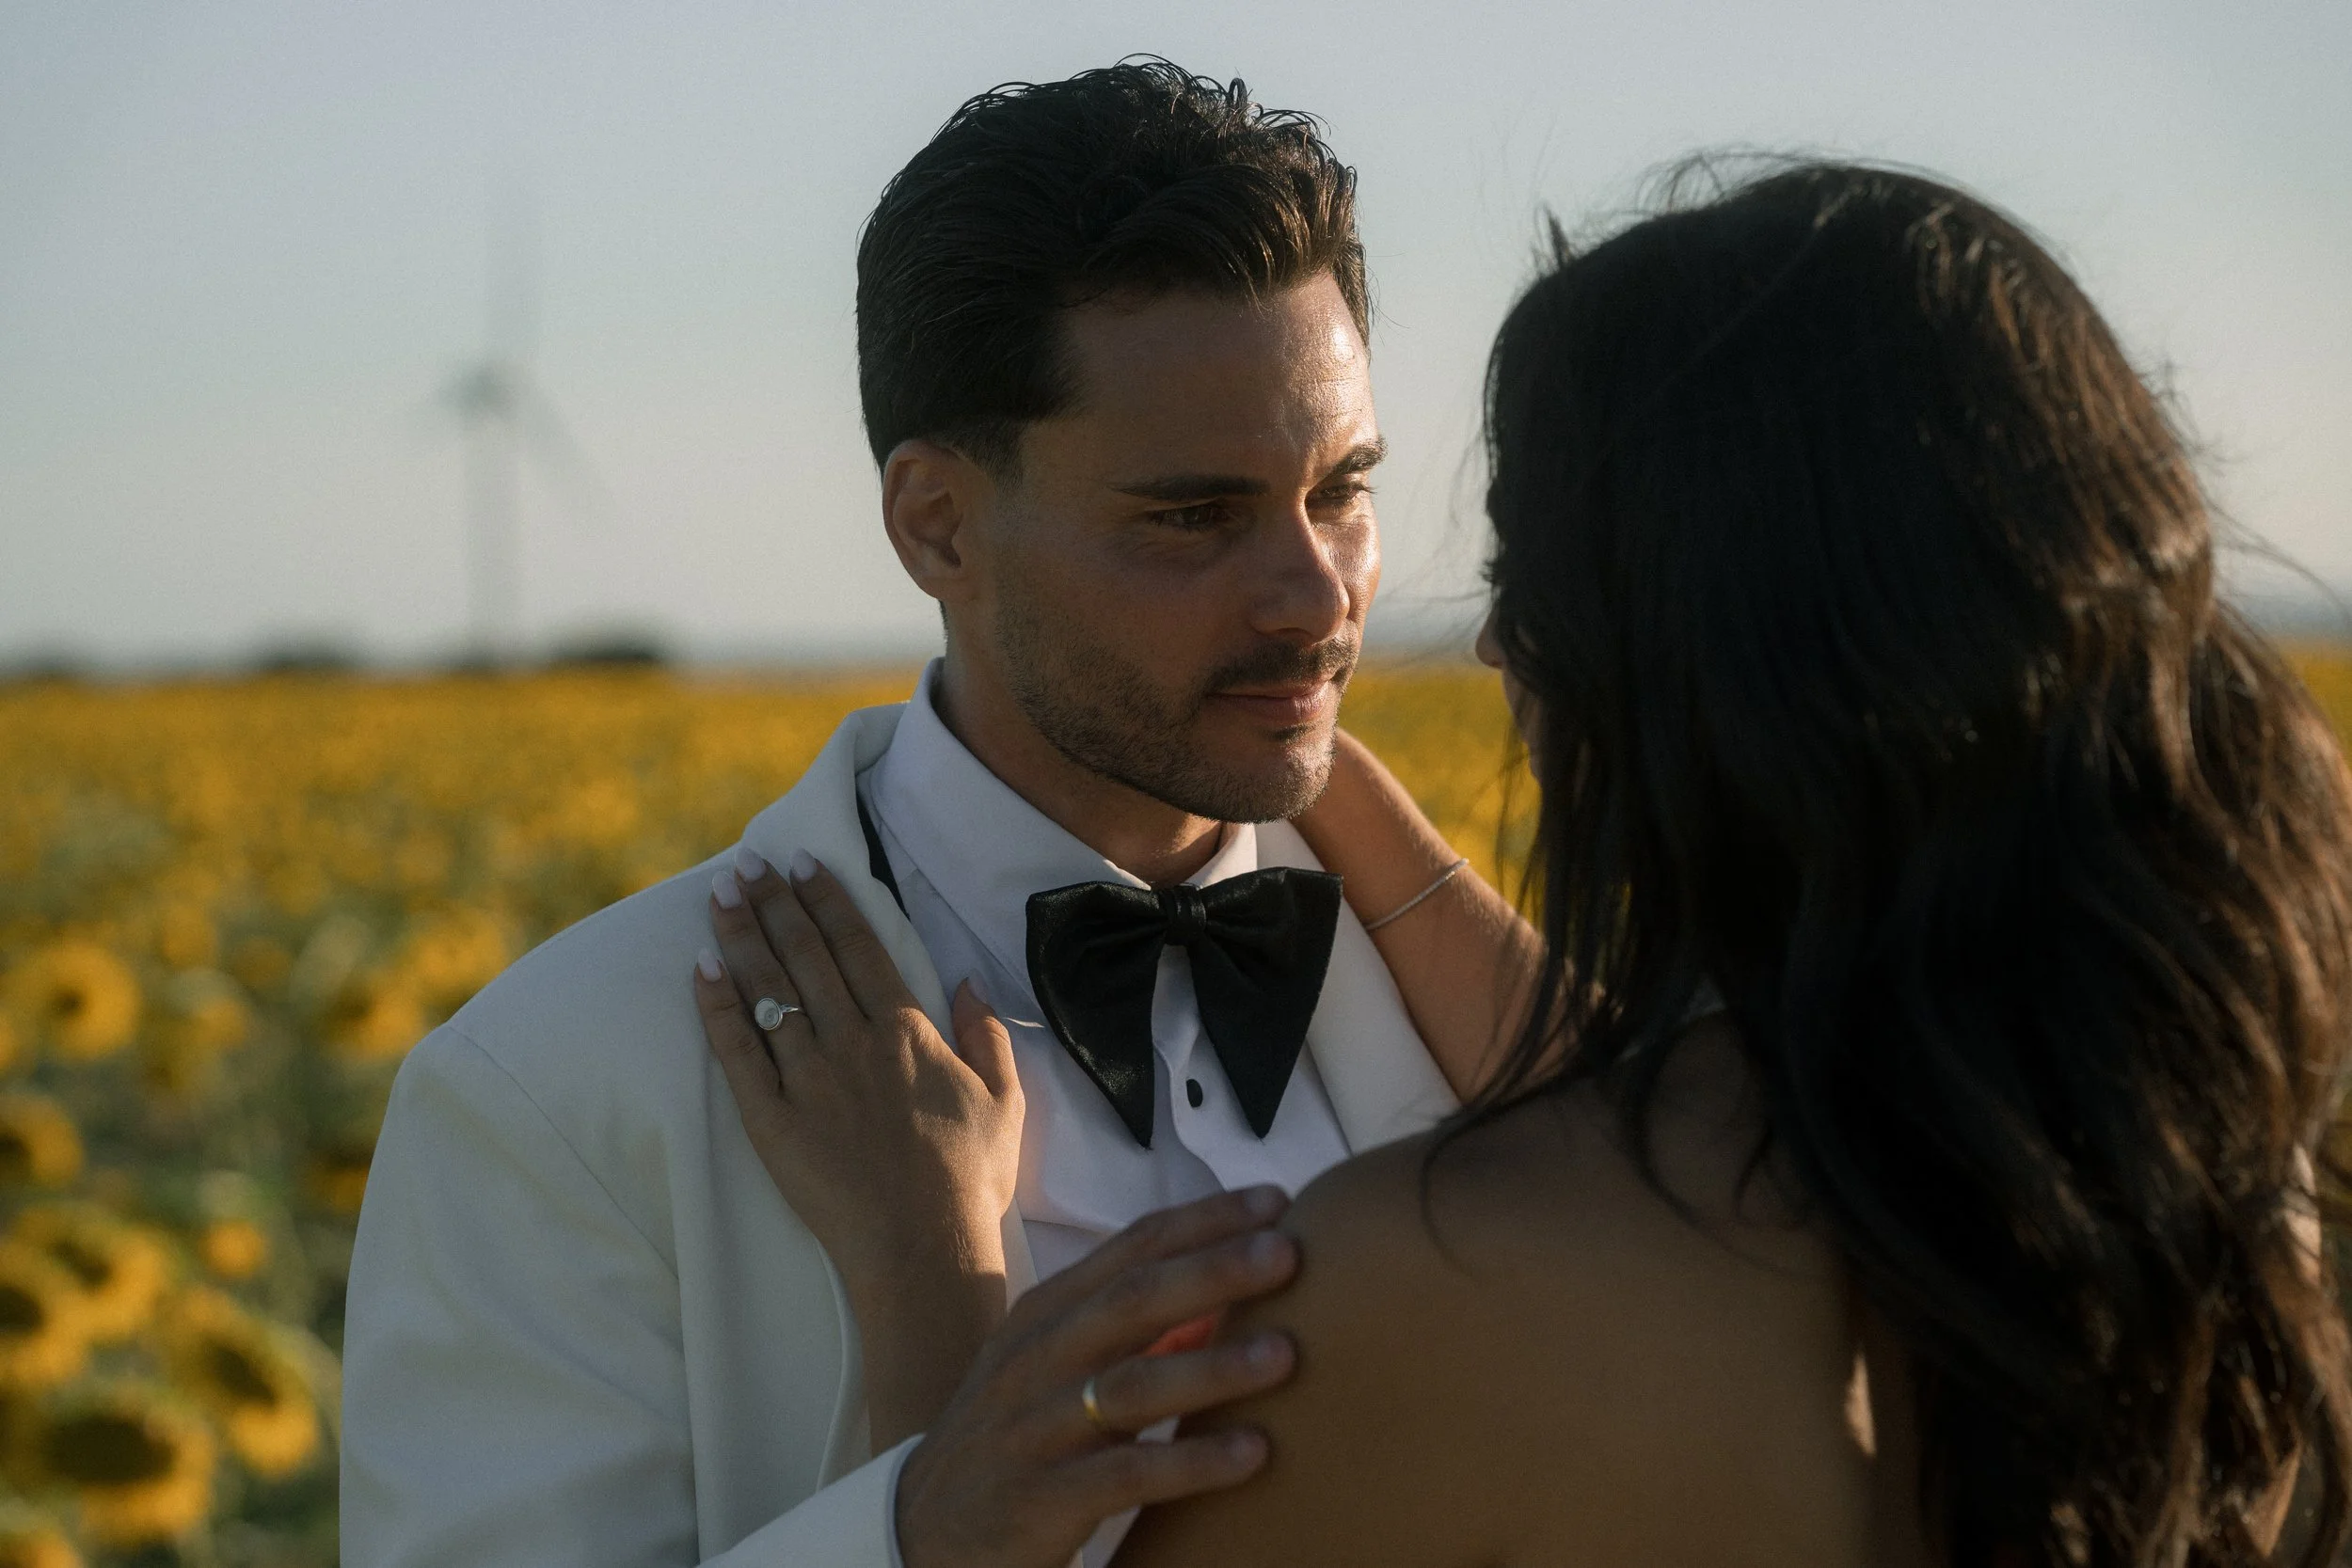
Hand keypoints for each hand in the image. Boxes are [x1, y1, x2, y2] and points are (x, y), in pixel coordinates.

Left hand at [694, 846, 1022, 1443]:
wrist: (923, 1249)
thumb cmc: (971, 1181)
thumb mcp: (1006, 1102)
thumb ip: (988, 1037)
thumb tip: (968, 982)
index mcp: (909, 1032)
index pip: (859, 948)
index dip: (828, 901)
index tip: (803, 863)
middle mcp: (854, 1043)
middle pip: (806, 956)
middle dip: (775, 903)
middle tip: (748, 864)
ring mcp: (809, 1079)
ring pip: (768, 991)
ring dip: (741, 938)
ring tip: (719, 896)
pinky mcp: (772, 1121)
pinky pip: (738, 1053)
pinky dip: (718, 1008)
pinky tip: (702, 971)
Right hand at [895, 1186, 1301, 1567]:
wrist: (923, 1535)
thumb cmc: (1015, 1438)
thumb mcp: (1058, 1370)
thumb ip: (1135, 1334)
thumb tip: (1227, 1300)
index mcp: (1046, 1314)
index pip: (1130, 1248)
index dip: (1203, 1219)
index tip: (1275, 1200)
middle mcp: (1037, 1359)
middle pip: (1131, 1300)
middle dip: (1213, 1270)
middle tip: (1289, 1252)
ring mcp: (1035, 1427)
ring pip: (1130, 1384)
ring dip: (1213, 1366)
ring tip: (1286, 1353)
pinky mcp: (1040, 1497)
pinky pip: (1125, 1475)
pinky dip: (1191, 1462)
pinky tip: (1253, 1452)